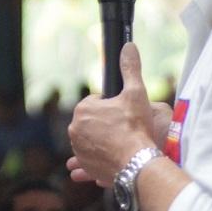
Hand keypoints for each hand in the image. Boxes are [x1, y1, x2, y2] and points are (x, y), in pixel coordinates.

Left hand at [66, 42, 156, 185]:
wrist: (137, 162)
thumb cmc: (136, 127)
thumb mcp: (136, 93)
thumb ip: (130, 68)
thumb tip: (129, 47)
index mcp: (83, 109)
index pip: (96, 103)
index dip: (113, 107)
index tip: (124, 113)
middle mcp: (74, 128)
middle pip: (93, 121)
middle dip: (106, 123)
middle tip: (125, 129)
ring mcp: (77, 147)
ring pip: (92, 138)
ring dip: (103, 139)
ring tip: (121, 143)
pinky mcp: (84, 163)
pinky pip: (91, 156)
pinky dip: (100, 156)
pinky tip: (113, 156)